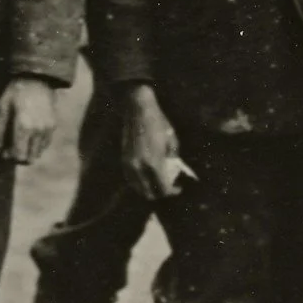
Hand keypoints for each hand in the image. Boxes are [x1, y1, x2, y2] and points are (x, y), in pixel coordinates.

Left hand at [0, 76, 56, 164]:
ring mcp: (48, 130)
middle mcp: (38, 131)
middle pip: (29, 159)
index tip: (1, 150)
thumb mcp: (1, 107)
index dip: (8, 156)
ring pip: (37, 154)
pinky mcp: (53, 126)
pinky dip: (36, 146)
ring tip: (18, 142)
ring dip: (27, 152)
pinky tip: (28, 136)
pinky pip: (44, 145)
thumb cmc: (15, 92)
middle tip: (9, 148)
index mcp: (24, 127)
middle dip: (17, 157)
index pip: (18, 155)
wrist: (37, 78)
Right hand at [121, 86, 193, 202]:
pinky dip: (138, 183)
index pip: (162, 188)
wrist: (138, 109)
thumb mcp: (172, 140)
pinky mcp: (123, 159)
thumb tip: (173, 168)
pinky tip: (145, 180)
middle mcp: (139, 167)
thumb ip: (173, 157)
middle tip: (168, 189)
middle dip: (160, 194)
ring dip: (148, 190)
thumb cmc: (158, 122)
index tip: (179, 188)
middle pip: (149, 192)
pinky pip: (130, 179)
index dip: (172, 192)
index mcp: (153, 163)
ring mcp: (129, 164)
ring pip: (137, 188)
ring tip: (157, 185)